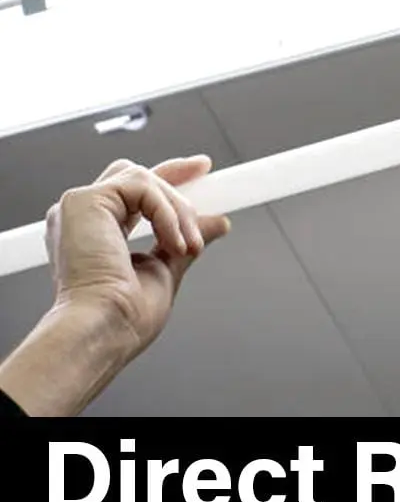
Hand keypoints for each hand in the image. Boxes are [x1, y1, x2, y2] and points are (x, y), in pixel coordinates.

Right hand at [0, 156, 229, 415]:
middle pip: (134, 175)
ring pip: (143, 180)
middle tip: (207, 173)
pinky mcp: (83, 200)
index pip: (134, 195)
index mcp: (96, 234)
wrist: (106, 329)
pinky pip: (140, 186)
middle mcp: (83, 217)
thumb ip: (186, 241)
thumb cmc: (125, 318)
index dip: (168, 180)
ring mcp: (80, 207)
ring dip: (179, 211)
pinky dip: (166, 213)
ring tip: (190, 246)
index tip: (201, 172)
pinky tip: (174, 242)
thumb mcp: (167, 270)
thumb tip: (217, 222)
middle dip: (175, 173)